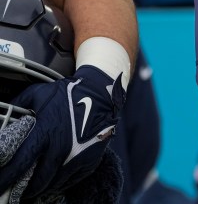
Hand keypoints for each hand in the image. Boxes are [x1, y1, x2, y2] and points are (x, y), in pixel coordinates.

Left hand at [0, 65, 125, 199]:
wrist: (102, 92)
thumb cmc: (68, 93)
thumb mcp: (39, 94)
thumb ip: (17, 105)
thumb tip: (1, 115)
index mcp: (45, 133)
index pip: (20, 163)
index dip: (7, 178)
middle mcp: (62, 147)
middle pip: (38, 180)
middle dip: (25, 189)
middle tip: (17, 191)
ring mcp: (78, 155)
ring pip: (55, 184)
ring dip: (42, 188)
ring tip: (34, 188)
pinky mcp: (90, 159)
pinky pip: (71, 181)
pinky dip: (60, 184)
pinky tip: (53, 181)